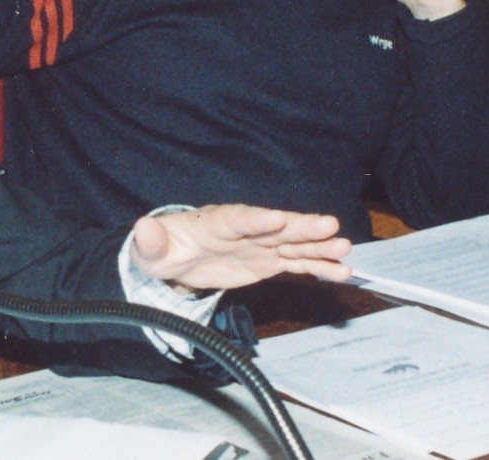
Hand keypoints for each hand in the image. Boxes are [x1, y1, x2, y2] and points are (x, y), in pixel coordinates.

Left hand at [130, 204, 351, 289]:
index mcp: (216, 222)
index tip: (277, 219)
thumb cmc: (163, 248)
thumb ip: (150, 241)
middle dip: (302, 227)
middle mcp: (245, 230)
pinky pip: (296, 263)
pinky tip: (342, 271)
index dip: (257, 220)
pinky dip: (318, 266)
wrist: (175, 257)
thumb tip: (142, 228)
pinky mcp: (267, 261)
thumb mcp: (149, 248)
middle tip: (330, 226)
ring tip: (346, 249)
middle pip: (277, 227)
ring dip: (319, 247)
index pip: (238, 218)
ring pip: (293, 244)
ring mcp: (260, 245)